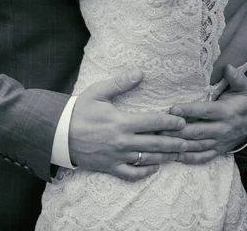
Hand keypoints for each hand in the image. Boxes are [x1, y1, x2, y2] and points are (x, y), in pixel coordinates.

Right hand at [69, 70, 188, 181]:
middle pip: (156, 143)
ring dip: (165, 156)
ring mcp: (117, 156)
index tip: (182, 121)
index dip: (171, 121)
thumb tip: (140, 72)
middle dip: (174, 142)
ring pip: (148, 159)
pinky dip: (145, 172)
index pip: (153, 122)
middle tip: (188, 140)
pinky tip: (154, 167)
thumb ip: (119, 83)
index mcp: (121, 122)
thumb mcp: (97, 93)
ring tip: (178, 154)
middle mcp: (123, 141)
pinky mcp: (110, 167)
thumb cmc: (78, 111)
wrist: (58, 134)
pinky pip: (132, 173)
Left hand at [164, 65, 246, 163]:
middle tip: (158, 127)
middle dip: (177, 130)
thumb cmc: (240, 104)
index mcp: (226, 113)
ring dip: (178, 144)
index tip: (173, 108)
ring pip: (196, 146)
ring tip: (160, 140)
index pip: (205, 111)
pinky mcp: (216, 152)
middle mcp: (222, 129)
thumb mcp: (243, 89)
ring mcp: (218, 143)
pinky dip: (187, 158)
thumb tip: (229, 67)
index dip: (189, 110)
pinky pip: (201, 157)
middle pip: (197, 131)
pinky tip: (172, 155)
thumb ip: (236, 79)